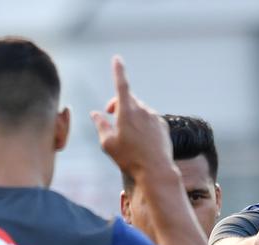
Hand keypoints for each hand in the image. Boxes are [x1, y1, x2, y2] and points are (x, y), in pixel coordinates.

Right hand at [90, 56, 173, 180]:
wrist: (156, 170)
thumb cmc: (129, 159)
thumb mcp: (108, 144)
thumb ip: (100, 125)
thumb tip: (95, 113)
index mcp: (127, 112)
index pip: (121, 85)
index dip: (118, 71)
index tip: (117, 59)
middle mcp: (143, 110)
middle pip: (128, 99)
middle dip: (118, 103)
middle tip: (109, 114)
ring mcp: (155, 117)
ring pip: (139, 110)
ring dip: (131, 116)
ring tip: (127, 136)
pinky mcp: (163, 125)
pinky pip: (150, 119)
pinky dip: (143, 124)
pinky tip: (141, 141)